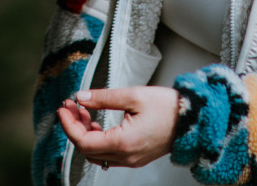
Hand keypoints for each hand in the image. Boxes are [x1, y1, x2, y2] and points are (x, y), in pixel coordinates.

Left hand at [58, 86, 179, 169]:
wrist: (193, 120)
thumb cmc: (168, 107)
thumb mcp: (133, 96)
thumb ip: (103, 98)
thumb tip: (81, 98)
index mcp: (123, 143)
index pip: (83, 141)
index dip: (68, 125)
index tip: (63, 107)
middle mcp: (126, 157)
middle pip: (87, 149)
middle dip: (74, 126)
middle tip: (70, 105)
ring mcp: (131, 160)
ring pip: (96, 153)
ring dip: (85, 132)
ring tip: (83, 110)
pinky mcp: (136, 157)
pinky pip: (108, 154)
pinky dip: (97, 139)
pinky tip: (96, 121)